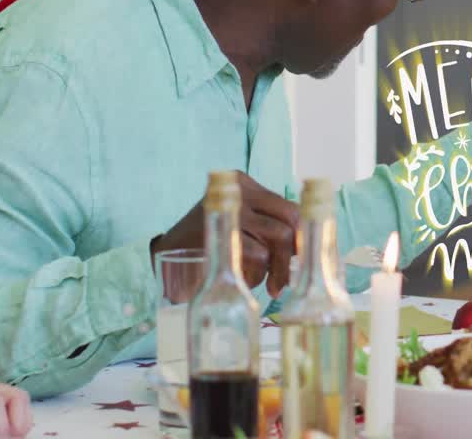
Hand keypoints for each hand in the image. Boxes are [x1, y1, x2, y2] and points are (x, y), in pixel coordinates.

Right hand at [152, 172, 299, 296]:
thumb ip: (269, 232)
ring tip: (268, 285)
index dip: (303, 238)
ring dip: (276, 270)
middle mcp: (241, 191)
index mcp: (248, 187)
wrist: (165, 254)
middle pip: (288, 222)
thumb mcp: (241, 229)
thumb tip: (306, 251)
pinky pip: (256, 254)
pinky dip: (256, 273)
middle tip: (285, 282)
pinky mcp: (219, 231)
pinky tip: (244, 279)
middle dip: (292, 257)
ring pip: (276, 238)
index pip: (291, 209)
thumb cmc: (210, 244)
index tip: (304, 261)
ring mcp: (230, 208)